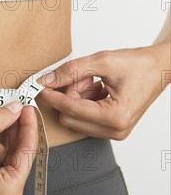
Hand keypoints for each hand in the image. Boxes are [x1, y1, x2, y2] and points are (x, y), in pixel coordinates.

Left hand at [36, 46, 167, 140]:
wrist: (159, 68)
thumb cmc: (138, 64)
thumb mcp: (102, 61)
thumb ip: (71, 71)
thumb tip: (46, 80)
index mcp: (115, 117)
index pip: (70, 108)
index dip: (51, 95)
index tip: (36, 86)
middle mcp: (115, 130)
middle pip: (69, 117)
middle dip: (69, 94)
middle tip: (83, 76)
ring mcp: (114, 132)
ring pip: (75, 118)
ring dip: (77, 98)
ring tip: (94, 81)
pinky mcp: (112, 129)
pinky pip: (84, 118)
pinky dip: (84, 102)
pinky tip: (97, 88)